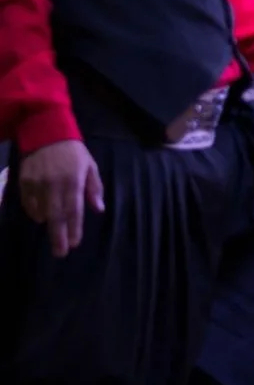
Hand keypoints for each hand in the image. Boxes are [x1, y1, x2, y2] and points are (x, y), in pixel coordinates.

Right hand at [18, 140, 104, 257]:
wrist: (46, 131)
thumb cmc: (73, 151)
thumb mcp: (90, 166)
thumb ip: (94, 188)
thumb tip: (99, 209)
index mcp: (73, 181)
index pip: (74, 210)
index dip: (74, 228)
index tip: (74, 243)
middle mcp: (54, 185)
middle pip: (57, 216)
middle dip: (59, 236)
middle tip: (61, 253)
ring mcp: (37, 183)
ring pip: (41, 211)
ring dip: (48, 225)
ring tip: (55, 236)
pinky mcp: (24, 181)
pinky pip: (28, 203)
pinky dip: (34, 213)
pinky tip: (40, 218)